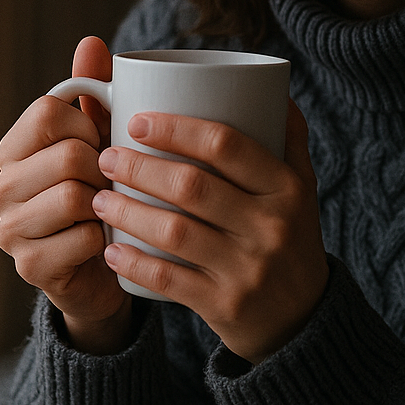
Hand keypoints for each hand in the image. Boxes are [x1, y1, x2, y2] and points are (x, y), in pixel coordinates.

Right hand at [0, 36, 133, 354]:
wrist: (103, 267)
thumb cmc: (101, 191)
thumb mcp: (99, 137)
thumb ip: (93, 91)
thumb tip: (91, 41)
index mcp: (13, 149)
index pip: (49, 113)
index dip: (89, 125)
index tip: (101, 143)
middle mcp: (1, 187)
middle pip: (68, 155)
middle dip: (104, 168)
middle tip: (113, 183)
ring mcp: (10, 230)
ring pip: (75, 196)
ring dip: (107, 204)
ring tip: (111, 209)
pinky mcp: (30, 267)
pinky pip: (81, 238)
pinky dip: (105, 239)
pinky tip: (107, 241)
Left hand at [91, 102, 327, 363]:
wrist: (303, 319)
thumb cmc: (292, 239)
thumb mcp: (303, 189)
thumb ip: (288, 139)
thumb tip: (272, 84)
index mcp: (287, 187)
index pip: (226, 146)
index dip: (176, 129)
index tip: (137, 120)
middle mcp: (271, 225)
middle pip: (192, 186)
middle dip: (139, 167)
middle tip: (106, 157)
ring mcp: (248, 268)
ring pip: (174, 232)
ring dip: (128, 211)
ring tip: (100, 198)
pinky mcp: (226, 305)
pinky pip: (170, 280)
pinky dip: (134, 263)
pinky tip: (111, 250)